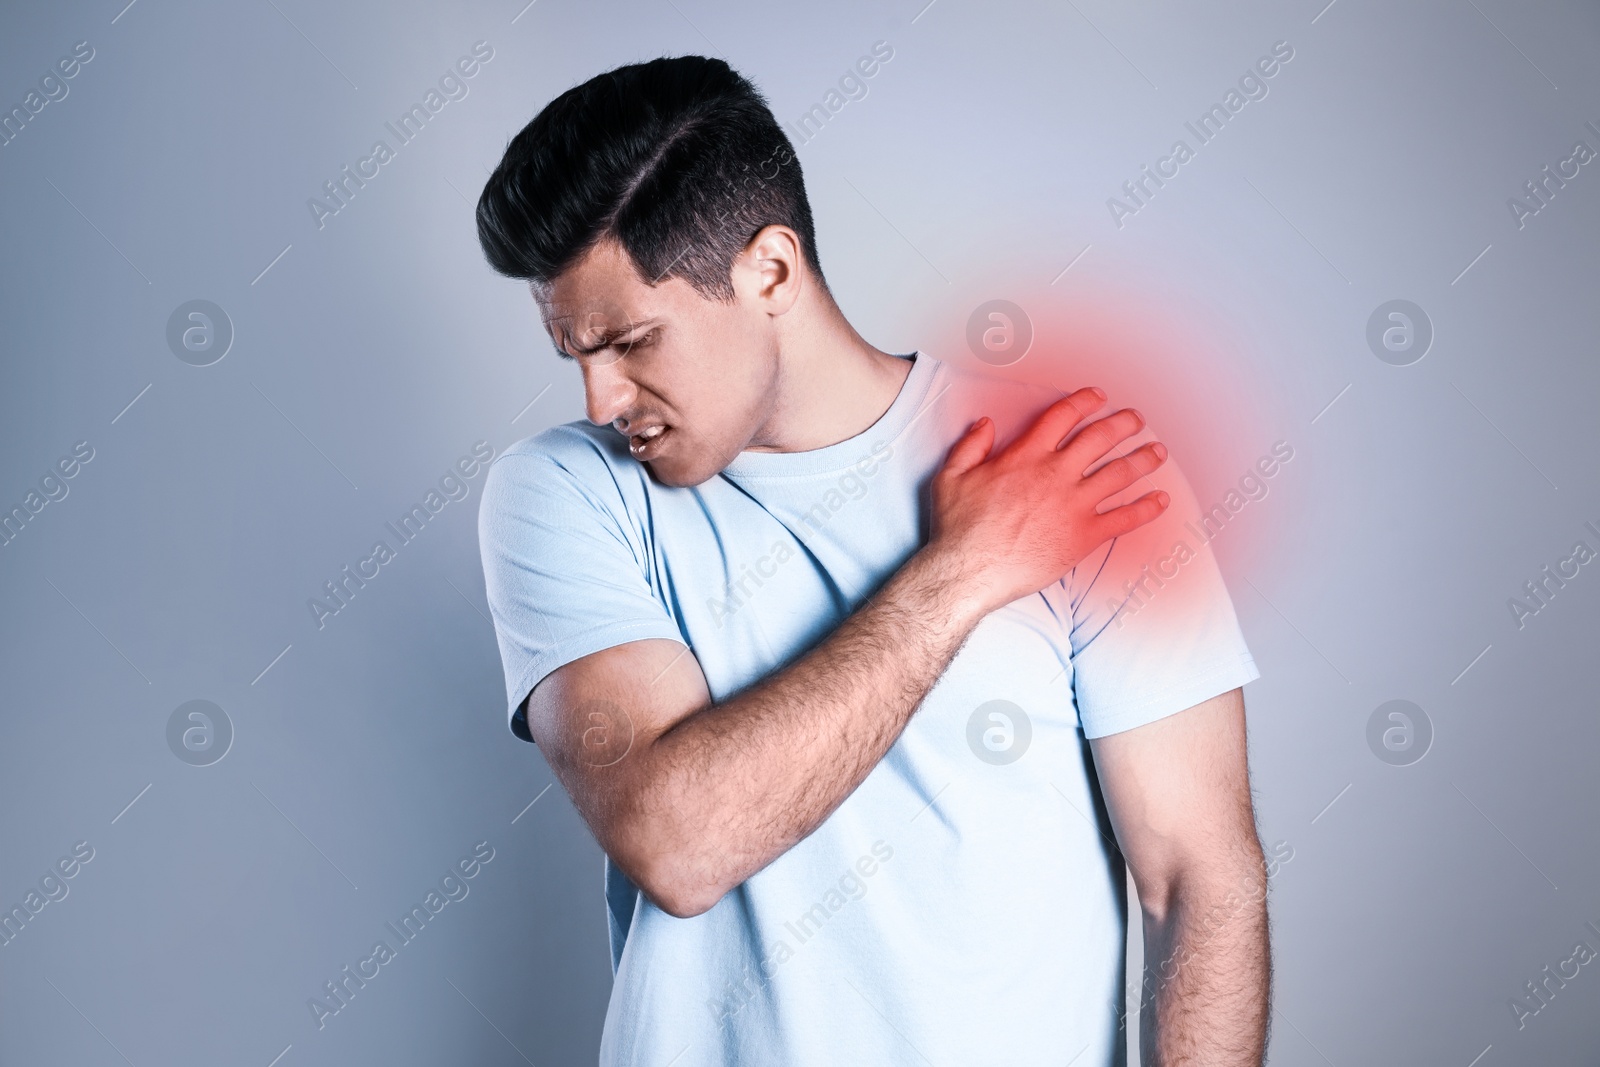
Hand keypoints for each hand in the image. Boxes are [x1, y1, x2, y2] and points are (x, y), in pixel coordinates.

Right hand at [924, 387, 1169, 616]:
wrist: (970, 570)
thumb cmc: (959, 527)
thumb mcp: (951, 476)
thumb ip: (970, 445)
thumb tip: (985, 424)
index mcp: (1027, 455)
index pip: (1063, 417)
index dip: (1084, 401)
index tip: (1098, 397)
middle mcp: (1057, 474)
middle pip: (1101, 438)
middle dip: (1123, 424)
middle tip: (1136, 420)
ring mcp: (1075, 505)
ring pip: (1120, 473)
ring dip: (1144, 459)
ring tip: (1157, 452)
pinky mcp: (1084, 536)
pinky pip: (1124, 519)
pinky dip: (1146, 509)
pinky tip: (1161, 501)